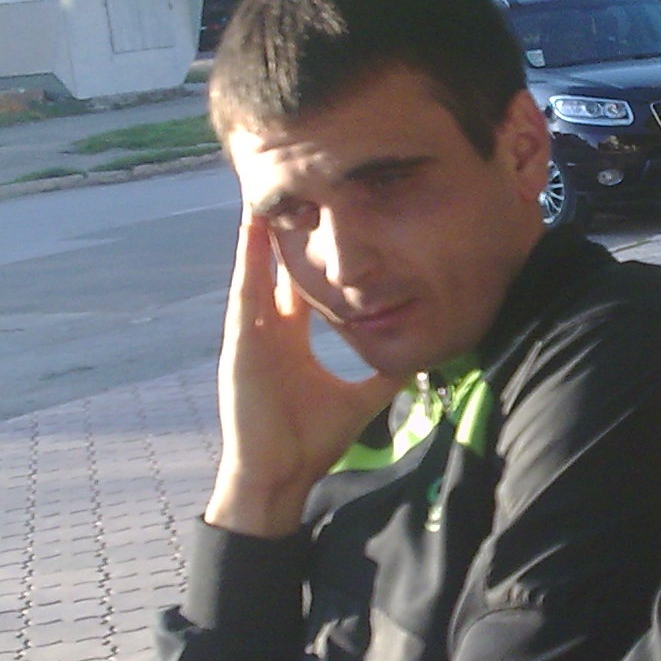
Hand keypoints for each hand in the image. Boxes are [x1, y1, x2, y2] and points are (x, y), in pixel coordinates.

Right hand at [204, 211, 399, 537]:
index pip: (303, 285)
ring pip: (258, 268)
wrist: (278, 474)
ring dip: (262, 230)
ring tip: (270, 186)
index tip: (328, 222)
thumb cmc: (309, 441)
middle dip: (286, 230)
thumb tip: (418, 360)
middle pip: (278, 266)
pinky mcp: (241, 341)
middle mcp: (270, 327)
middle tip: (297, 186)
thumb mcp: (361, 398)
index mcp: (292, 338)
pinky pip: (246, 289)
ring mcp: (252, 331)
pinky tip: (254, 225)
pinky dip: (249, 257)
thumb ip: (385, 376)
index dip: (313, 255)